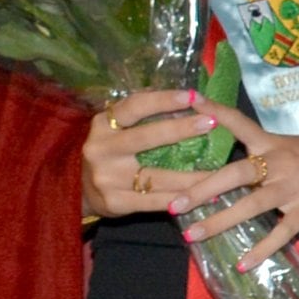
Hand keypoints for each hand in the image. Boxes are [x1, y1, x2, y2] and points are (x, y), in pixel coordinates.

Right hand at [78, 90, 221, 220]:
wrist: (78, 189)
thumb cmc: (109, 153)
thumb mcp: (114, 129)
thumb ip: (140, 116)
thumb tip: (185, 99)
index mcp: (102, 125)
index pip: (133, 106)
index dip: (163, 100)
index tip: (191, 96)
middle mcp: (101, 149)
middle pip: (145, 138)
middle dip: (181, 129)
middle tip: (211, 123)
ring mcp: (107, 177)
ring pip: (157, 176)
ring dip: (192, 175)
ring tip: (221, 171)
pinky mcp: (114, 202)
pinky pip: (154, 202)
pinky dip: (181, 199)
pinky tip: (205, 198)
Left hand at [160, 102, 298, 250]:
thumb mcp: (290, 145)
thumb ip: (259, 153)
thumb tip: (225, 163)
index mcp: (271, 143)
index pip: (238, 123)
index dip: (214, 112)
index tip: (188, 101)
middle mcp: (278, 163)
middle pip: (235, 175)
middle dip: (202, 189)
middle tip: (174, 203)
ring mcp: (293, 188)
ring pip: (251, 206)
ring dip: (220, 222)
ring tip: (193, 236)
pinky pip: (280, 233)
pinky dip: (261, 249)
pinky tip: (243, 264)